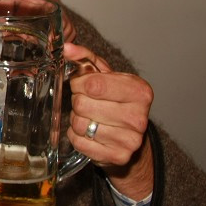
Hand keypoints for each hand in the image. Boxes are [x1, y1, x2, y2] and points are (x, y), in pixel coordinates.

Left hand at [64, 42, 153, 199]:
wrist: (129, 136)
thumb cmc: (115, 100)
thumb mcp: (104, 74)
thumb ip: (85, 57)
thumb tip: (66, 48)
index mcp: (139, 91)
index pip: (93, 84)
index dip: (79, 83)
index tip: (82, 84)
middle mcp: (139, 117)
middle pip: (83, 104)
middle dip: (78, 101)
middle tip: (88, 102)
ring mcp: (130, 140)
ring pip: (79, 124)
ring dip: (77, 119)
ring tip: (90, 117)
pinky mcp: (117, 157)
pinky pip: (79, 142)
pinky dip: (77, 136)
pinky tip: (89, 132)